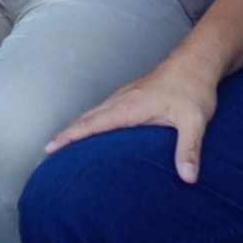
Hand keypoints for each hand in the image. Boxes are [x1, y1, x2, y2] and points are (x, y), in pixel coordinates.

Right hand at [45, 54, 219, 182]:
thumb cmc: (193, 91)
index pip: (92, 124)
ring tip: (62, 143)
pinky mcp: (130, 96)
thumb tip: (188, 178)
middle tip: (47, 150)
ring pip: (92, 113)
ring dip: (75, 127)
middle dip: (65, 134)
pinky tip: (91, 128)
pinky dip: (88, 120)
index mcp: (129, 107)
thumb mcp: (195, 122)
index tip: (51, 147)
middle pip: (85, 118)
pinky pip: (101, 110)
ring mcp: (123, 96)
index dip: (70, 136)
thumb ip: (189, 149)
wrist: (195, 64)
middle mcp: (120, 100)